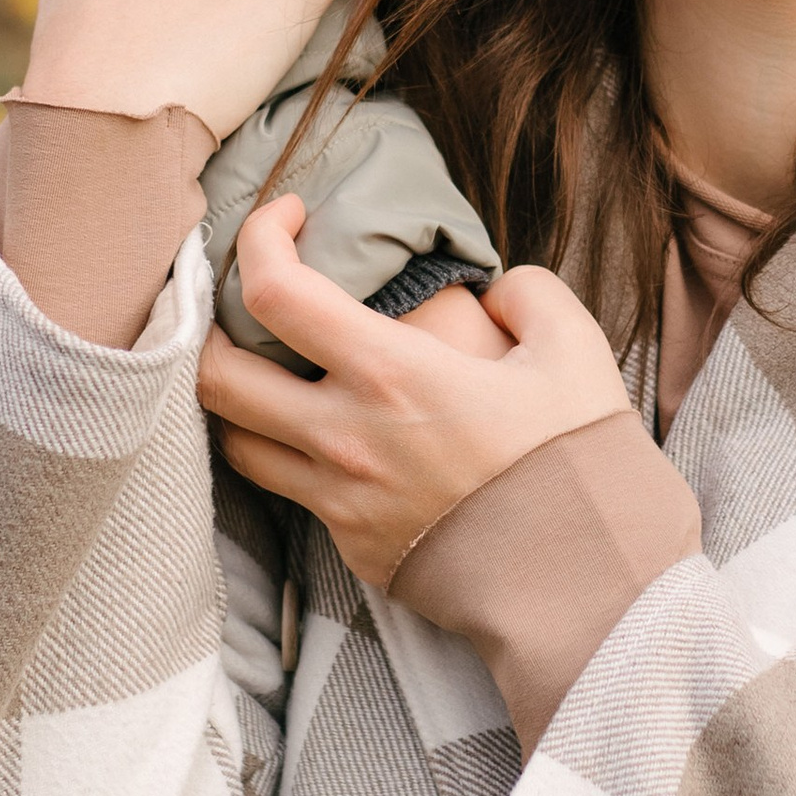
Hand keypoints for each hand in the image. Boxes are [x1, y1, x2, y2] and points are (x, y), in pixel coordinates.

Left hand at [199, 198, 630, 585]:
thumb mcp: (572, 349)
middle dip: (211, 327)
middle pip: (216, 377)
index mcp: (390, 375)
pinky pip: (293, 495)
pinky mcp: (351, 547)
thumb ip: (527, 293)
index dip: (260, 237)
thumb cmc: (577, 458)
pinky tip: (331, 437)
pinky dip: (294, 456)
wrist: (584, 580)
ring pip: (236, 444)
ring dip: (239, 400)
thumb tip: (494, 292)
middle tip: (249, 303)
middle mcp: (344, 438)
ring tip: (271, 372)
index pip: (274, 292)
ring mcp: (339, 501)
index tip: (287, 214)